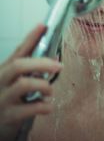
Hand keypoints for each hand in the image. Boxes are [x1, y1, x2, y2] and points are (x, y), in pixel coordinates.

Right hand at [0, 24, 62, 140]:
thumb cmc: (7, 97)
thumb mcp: (15, 80)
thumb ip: (32, 69)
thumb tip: (55, 58)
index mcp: (4, 69)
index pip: (18, 50)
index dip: (31, 37)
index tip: (43, 25)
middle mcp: (1, 81)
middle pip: (19, 65)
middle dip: (42, 63)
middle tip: (59, 66)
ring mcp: (3, 98)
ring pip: (24, 84)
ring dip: (44, 85)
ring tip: (50, 91)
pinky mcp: (9, 116)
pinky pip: (30, 109)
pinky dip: (44, 106)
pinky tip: (47, 106)